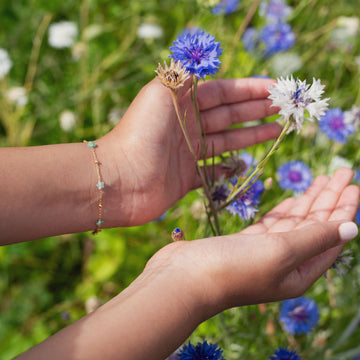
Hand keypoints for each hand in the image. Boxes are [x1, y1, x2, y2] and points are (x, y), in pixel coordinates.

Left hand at [98, 77, 280, 226]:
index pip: (223, 92)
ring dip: (251, 135)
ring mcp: (188, 153)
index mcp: (182, 103)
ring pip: (226, 141)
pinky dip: (230, 168)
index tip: (275, 89)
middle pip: (228, 115)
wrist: (121, 179)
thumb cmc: (141, 133)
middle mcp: (187, 126)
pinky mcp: (187, 178)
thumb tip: (201, 62)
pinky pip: (214, 171)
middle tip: (284, 109)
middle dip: (256, 110)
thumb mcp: (162, 92)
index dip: (249, 90)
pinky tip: (247, 163)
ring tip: (278, 130)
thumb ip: (184, 76)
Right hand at [145, 168, 358, 316]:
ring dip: (309, 201)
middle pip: (315, 226)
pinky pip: (272, 224)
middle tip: (342, 172)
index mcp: (299, 272)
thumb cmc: (233, 268)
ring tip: (323, 180)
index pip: (331, 236)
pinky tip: (294, 200)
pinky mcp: (244, 243)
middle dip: (329, 199)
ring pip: (294, 222)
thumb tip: (351, 228)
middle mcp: (285, 264)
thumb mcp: (280, 252)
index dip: (344, 210)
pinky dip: (284, 211)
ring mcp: (263, 252)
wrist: (184, 279)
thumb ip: (315, 238)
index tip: (352, 184)